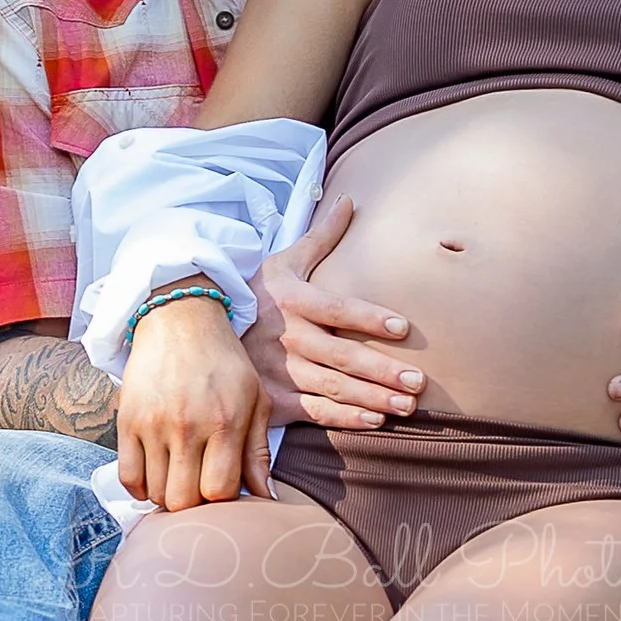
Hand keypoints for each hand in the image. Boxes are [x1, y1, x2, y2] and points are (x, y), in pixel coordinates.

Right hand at [115, 293, 274, 509]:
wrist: (180, 319)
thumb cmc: (224, 362)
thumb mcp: (255, 398)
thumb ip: (258, 451)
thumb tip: (268, 498)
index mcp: (226, 421)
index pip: (221, 491)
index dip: (224, 500)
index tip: (224, 488)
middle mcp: (188, 425)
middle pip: (184, 500)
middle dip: (195, 504)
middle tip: (200, 486)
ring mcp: (153, 425)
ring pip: (156, 493)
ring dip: (169, 494)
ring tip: (180, 477)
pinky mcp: (127, 421)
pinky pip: (128, 477)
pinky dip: (141, 488)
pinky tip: (155, 477)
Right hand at [245, 195, 425, 428]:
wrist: (203, 327)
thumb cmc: (256, 293)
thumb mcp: (284, 261)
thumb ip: (322, 236)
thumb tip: (349, 200)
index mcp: (292, 300)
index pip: (336, 308)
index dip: (369, 318)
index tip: (402, 327)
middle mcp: (287, 337)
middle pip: (341, 356)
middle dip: (382, 370)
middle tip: (418, 382)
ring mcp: (279, 371)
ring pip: (331, 387)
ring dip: (371, 398)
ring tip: (406, 405)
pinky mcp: (272, 399)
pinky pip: (312, 412)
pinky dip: (343, 418)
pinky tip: (374, 420)